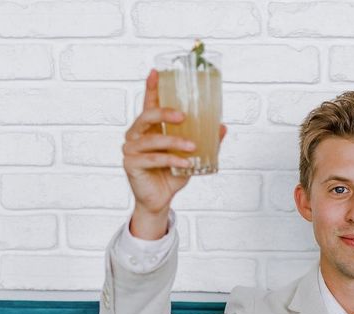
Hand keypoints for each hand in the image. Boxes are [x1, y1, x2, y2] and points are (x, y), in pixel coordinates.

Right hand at [121, 68, 227, 217]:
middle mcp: (136, 135)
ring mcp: (131, 149)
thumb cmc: (171, 175)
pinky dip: (172, 160)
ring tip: (193, 146)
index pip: (148, 103)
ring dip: (174, 142)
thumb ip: (205, 141)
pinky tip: (186, 164)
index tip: (156, 72)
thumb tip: (222, 126)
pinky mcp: (131, 165)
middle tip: (183, 115)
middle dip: (164, 113)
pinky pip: (154, 159)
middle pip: (146, 116)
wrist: (160, 200)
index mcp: (148, 128)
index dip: (151, 87)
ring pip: (153, 140)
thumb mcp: (190, 156)